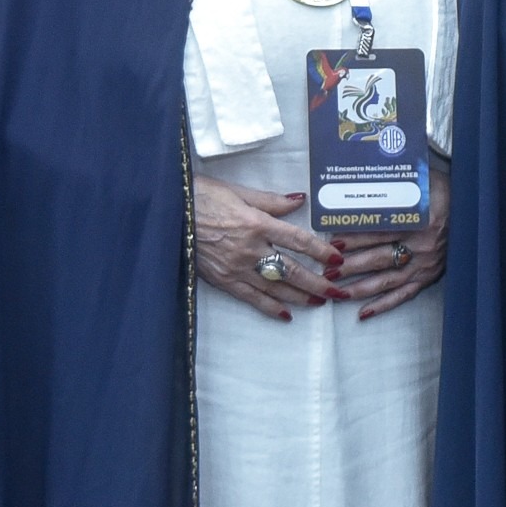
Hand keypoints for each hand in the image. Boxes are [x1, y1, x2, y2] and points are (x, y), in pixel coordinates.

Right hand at [192, 175, 343, 319]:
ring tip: (319, 302)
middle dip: (317, 282)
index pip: (298, 240)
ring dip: (299, 297)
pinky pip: (250, 298)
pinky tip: (285, 314)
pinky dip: (269, 307)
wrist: (168, 213)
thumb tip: (299, 200)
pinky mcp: (222, 280)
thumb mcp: (238, 192)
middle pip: (291, 270)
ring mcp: (236, 268)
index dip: (320, 251)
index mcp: (257, 223)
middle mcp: (250, 249)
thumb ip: (271, 201)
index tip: (337, 259)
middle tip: (337, 291)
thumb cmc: (202, 197)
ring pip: (275, 287)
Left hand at [328, 163, 450, 320]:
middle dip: (350, 266)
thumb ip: (395, 182)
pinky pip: (403, 295)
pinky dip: (384, 305)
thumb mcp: (422, 180)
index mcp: (419, 220)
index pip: (380, 232)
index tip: (332, 243)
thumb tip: (365, 172)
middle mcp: (421, 246)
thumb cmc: (442, 192)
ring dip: (360, 288)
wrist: (472, 209)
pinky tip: (363, 312)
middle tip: (326, 271)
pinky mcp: (428, 277)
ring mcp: (425, 265)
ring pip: (387, 281)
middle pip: (379, 258)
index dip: (355, 238)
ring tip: (337, 292)